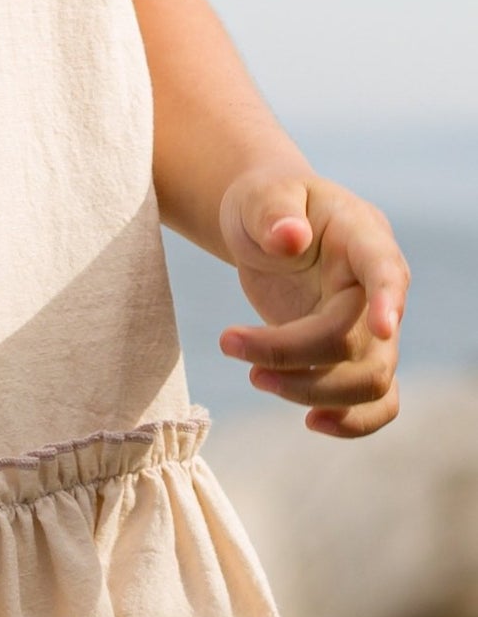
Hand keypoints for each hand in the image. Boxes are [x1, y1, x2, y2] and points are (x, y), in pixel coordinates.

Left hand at [216, 170, 408, 436]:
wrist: (270, 220)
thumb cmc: (267, 202)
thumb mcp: (262, 194)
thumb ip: (274, 210)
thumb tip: (290, 237)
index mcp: (363, 238)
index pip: (386, 271)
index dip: (390, 300)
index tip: (383, 327)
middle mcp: (375, 288)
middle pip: (359, 341)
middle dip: (293, 354)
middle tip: (228, 343)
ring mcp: (369, 326)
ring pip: (368, 379)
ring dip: (310, 390)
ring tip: (252, 376)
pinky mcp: (351, 353)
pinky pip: (374, 399)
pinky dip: (353, 421)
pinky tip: (312, 423)